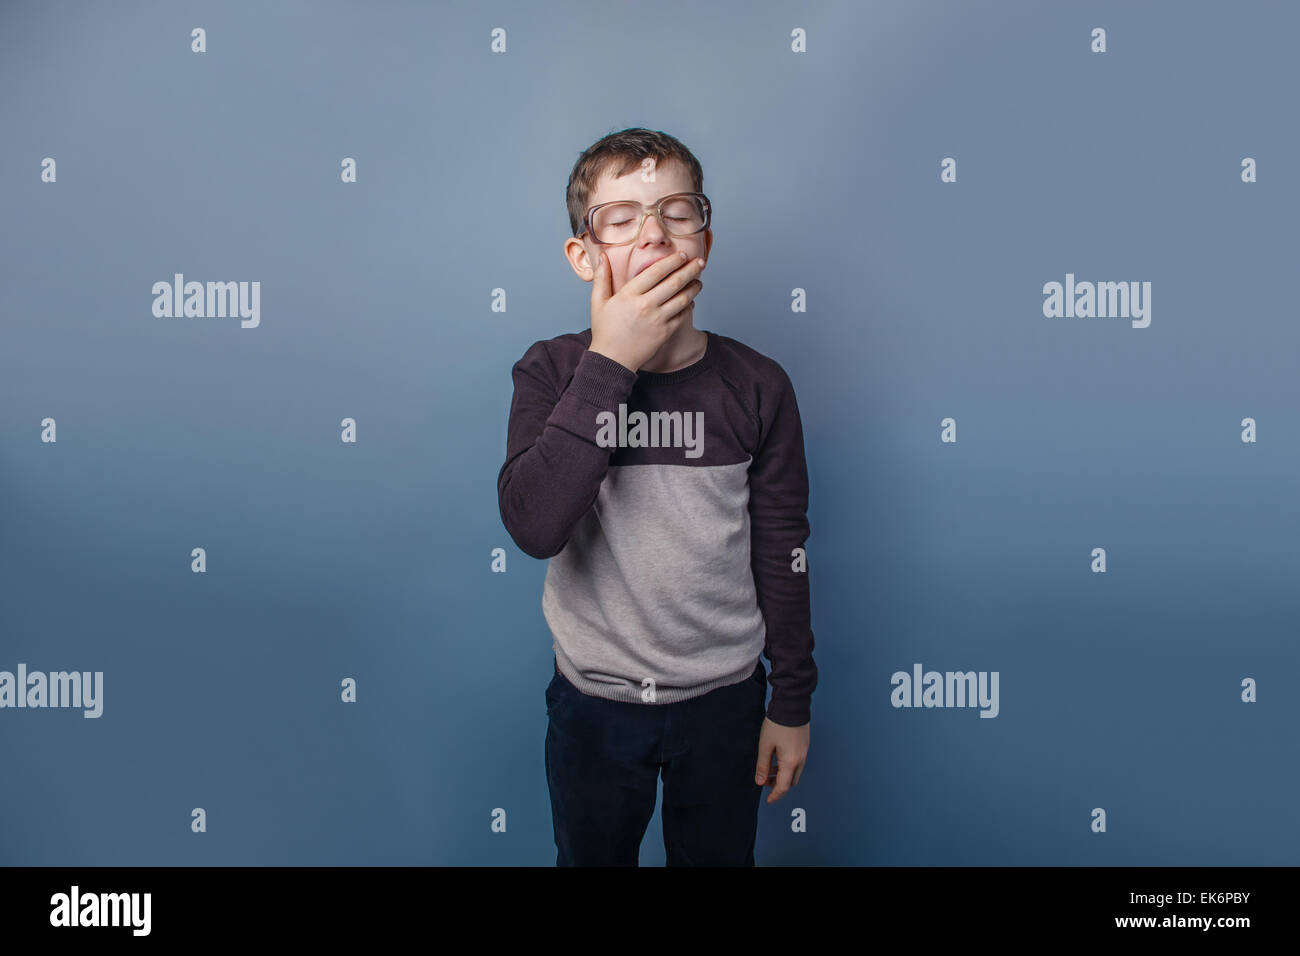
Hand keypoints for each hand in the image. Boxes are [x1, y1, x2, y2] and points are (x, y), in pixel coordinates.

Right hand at [588, 250, 704, 371]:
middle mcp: (645, 305)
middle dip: (691, 269)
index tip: (682, 255)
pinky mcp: (665, 333)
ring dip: (694, 287)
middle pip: (674, 282)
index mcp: (629, 295)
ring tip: (698, 280)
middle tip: (700, 262)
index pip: (656, 271)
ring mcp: (657, 320)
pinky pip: (682, 315)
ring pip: (683, 298)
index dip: (672, 261)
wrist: (612, 360)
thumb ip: (602, 277)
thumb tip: (603, 256)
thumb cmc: (605, 330)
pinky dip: (689, 306)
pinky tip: (691, 300)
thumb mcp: (598, 302)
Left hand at [755, 718, 808, 803]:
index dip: (775, 795)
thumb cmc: (777, 724)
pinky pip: (798, 762)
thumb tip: (760, 781)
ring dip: (783, 774)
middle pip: (791, 781)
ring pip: (795, 772)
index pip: (783, 786)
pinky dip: (788, 765)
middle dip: (778, 784)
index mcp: (790, 762)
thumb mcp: (765, 745)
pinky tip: (777, 757)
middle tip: (765, 780)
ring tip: (769, 767)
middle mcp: (800, 759)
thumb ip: (762, 765)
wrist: (791, 705)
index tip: (768, 800)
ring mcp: (804, 752)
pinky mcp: (805, 745)